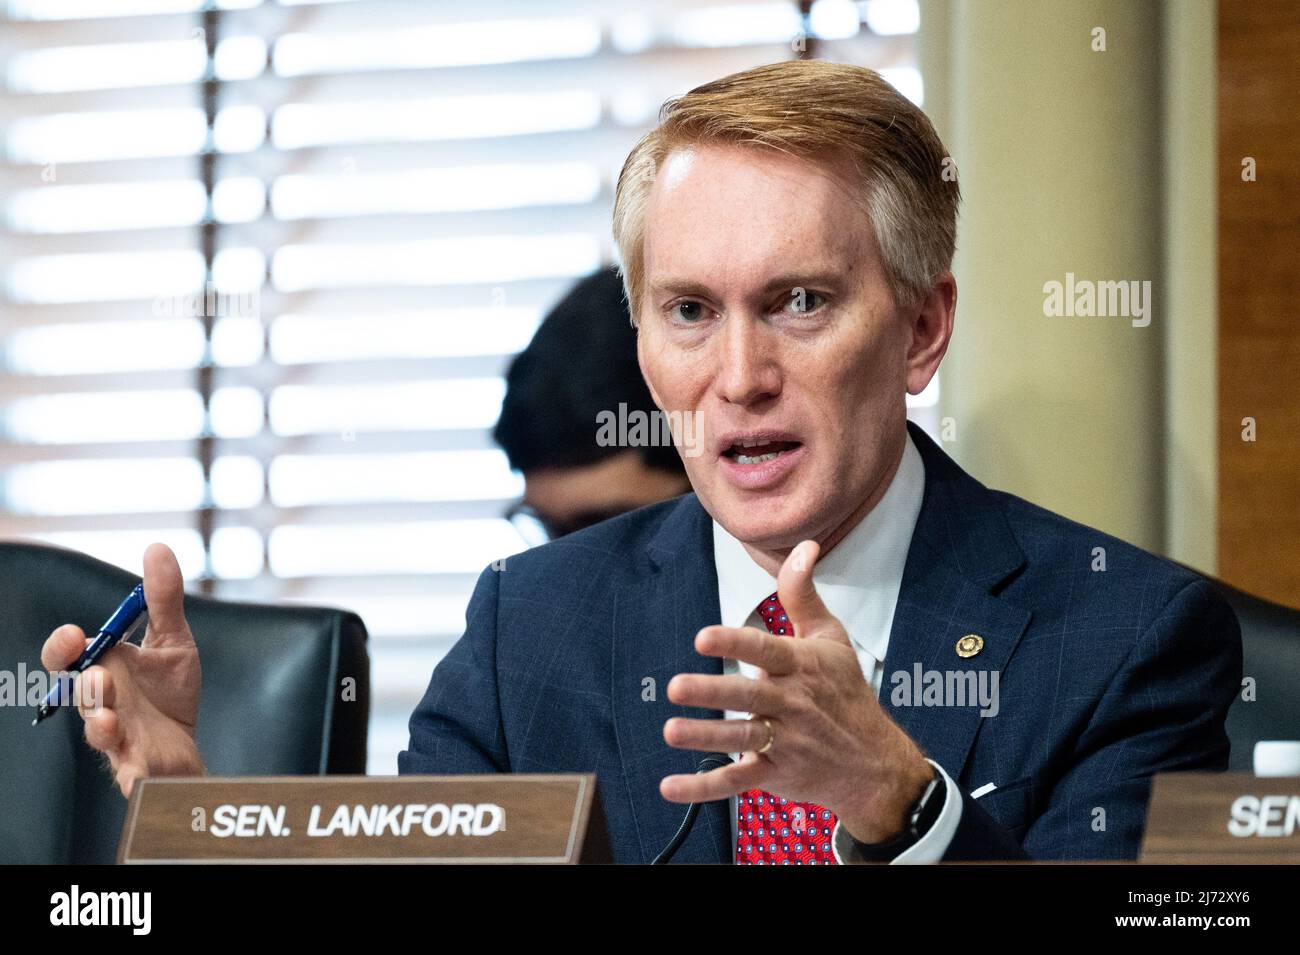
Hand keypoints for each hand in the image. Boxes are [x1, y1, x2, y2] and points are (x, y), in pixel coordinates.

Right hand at [40, 543, 204, 797]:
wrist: (187, 742)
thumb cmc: (169, 693)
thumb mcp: (173, 640)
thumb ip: (163, 599)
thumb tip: (157, 548)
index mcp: (103, 670)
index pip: (66, 657)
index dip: (61, 647)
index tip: (74, 636)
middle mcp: (103, 703)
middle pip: (79, 695)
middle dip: (85, 685)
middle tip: (98, 676)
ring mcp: (118, 735)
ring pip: (98, 732)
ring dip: (100, 724)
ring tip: (110, 717)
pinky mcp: (137, 765)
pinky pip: (127, 772)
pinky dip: (129, 775)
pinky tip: (135, 776)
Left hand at [660, 539, 933, 842]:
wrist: (876, 765)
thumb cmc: (847, 693)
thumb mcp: (831, 639)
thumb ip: (803, 594)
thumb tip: (804, 546)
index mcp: (802, 667)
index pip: (766, 651)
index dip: (735, 641)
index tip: (702, 636)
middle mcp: (793, 704)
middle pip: (750, 697)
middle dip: (712, 693)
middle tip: (676, 687)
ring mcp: (785, 743)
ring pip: (741, 739)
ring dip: (705, 738)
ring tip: (671, 730)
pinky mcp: (776, 775)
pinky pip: (737, 782)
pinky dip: (702, 788)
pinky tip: (670, 785)